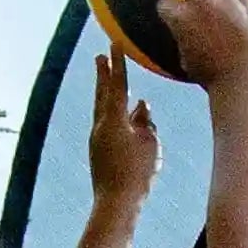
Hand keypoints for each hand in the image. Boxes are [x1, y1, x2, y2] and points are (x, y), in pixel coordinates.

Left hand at [87, 51, 158, 207]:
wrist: (116, 203)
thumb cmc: (137, 174)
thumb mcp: (150, 144)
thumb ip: (146, 122)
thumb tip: (142, 107)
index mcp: (113, 121)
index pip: (117, 85)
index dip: (118, 64)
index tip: (114, 44)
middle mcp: (100, 127)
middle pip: (103, 94)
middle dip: (103, 74)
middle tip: (100, 56)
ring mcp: (97, 139)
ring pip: (105, 110)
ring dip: (110, 95)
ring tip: (115, 82)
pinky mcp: (99, 151)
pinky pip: (109, 126)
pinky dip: (117, 116)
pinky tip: (128, 118)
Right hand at [153, 0, 247, 85]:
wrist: (243, 78)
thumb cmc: (210, 76)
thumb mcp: (186, 59)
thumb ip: (184, 39)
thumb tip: (187, 34)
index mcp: (180, 19)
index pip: (164, 4)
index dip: (165, 9)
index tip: (167, 12)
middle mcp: (201, 3)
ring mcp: (225, 2)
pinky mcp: (245, 8)